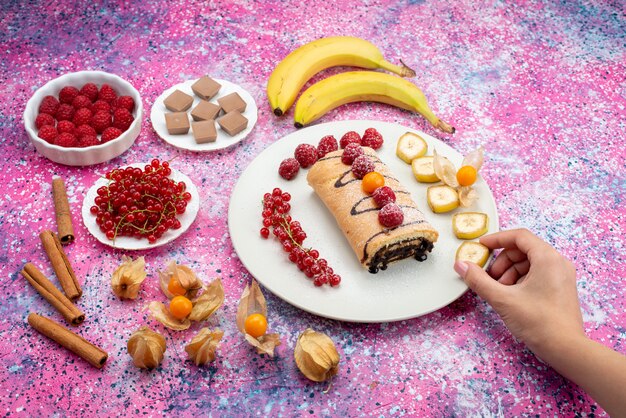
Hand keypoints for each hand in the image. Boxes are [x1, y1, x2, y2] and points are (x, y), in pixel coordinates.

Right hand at [454, 229, 583, 357]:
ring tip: (499, 289)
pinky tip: (510, 296)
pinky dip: (520, 280)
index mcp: (548, 259)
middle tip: (488, 276)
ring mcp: (561, 276)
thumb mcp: (503, 299)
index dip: (497, 239)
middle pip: (522, 250)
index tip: (481, 246)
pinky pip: (536, 274)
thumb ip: (478, 280)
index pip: (519, 236)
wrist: (566, 349)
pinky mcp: (560, 288)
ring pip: (528, 263)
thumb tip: (461, 265)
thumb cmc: (540, 323)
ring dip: (509, 272)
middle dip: (502, 261)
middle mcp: (558, 263)